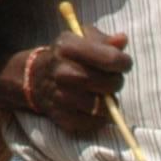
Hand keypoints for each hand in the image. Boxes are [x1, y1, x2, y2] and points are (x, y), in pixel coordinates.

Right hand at [14, 31, 129, 131]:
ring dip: (107, 101)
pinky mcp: (62, 117)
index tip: (122, 63)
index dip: (124, 62)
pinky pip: (93, 123)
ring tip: (100, 92)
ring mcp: (61, 96)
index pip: (111, 59)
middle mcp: (63, 72)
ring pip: (103, 105)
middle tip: (110, 79)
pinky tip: (93, 106)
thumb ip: (105, 40)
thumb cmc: (67, 55)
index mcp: (68, 47)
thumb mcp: (81, 38)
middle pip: (110, 83)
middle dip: (116, 81)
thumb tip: (122, 40)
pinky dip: (98, 117)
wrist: (36, 78)